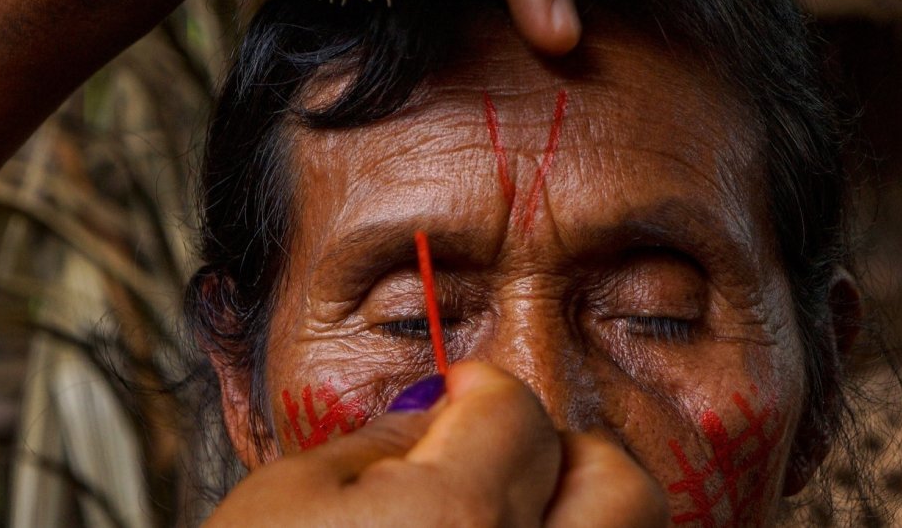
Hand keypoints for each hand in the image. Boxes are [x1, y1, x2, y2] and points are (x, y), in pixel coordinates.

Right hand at [205, 363, 667, 525]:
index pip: (520, 413)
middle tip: (501, 456)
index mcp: (454, 523)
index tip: (458, 395)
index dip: (481, 388)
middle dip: (565, 453)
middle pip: (618, 486)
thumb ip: (378, 443)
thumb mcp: (283, 501)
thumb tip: (437, 411)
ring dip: (576, 521)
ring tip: (504, 521)